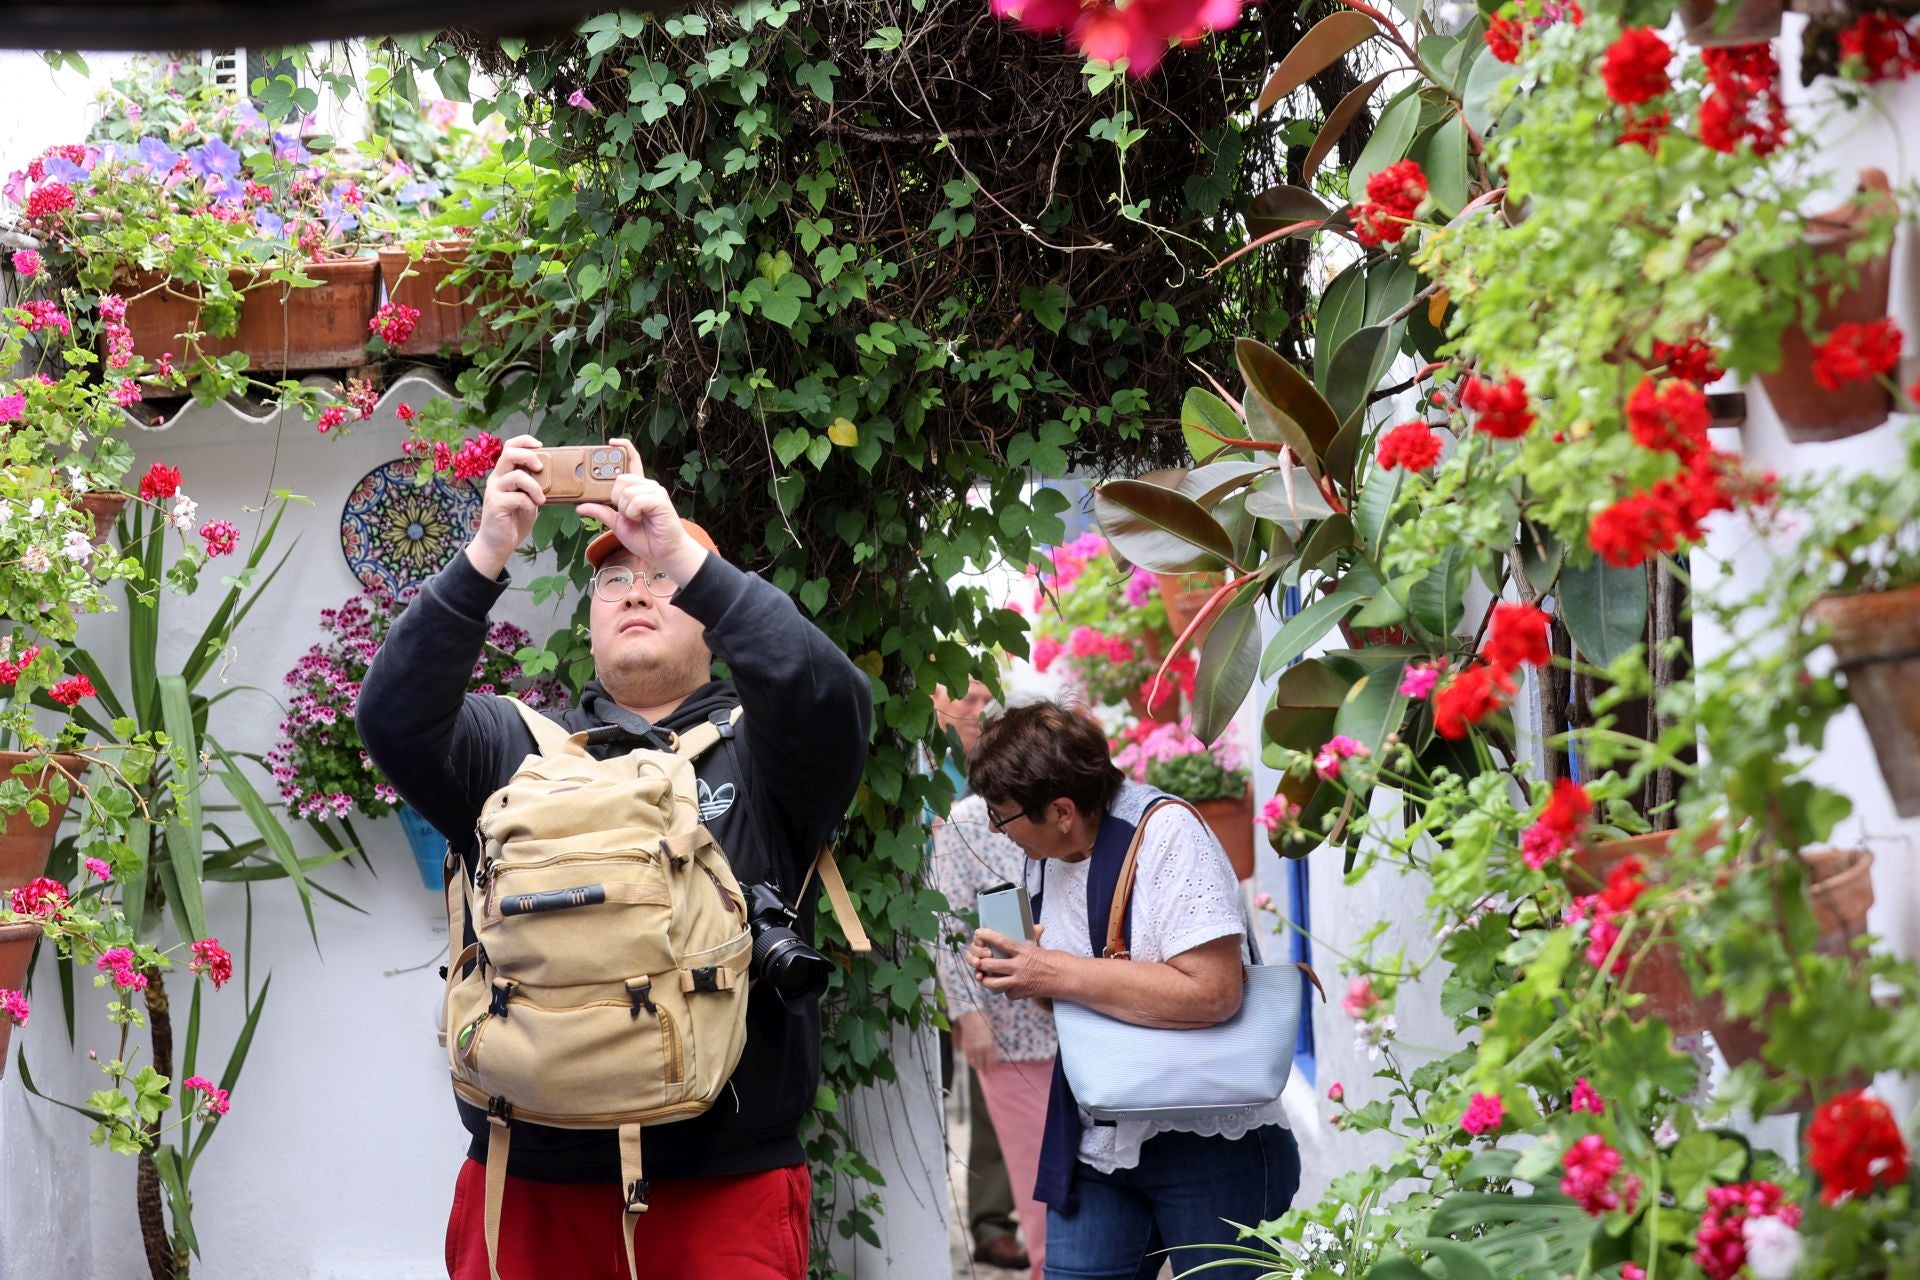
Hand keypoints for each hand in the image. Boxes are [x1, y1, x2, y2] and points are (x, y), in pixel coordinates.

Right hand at [464, 434, 545, 579]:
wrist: (498, 543)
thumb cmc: (514, 519)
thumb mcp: (528, 499)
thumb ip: (534, 486)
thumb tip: (554, 475)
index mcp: (504, 473)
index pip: (510, 447)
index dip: (525, 441)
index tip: (541, 445)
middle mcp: (497, 479)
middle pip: (509, 454)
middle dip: (529, 457)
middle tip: (541, 468)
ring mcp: (494, 491)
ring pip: (516, 476)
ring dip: (535, 486)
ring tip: (542, 499)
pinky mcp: (495, 504)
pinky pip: (518, 497)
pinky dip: (529, 503)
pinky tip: (531, 511)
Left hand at [577, 443, 709, 585]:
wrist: (664, 553)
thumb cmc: (645, 538)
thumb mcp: (617, 524)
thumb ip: (601, 512)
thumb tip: (580, 506)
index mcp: (638, 488)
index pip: (632, 461)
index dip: (623, 449)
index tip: (611, 442)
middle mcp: (647, 485)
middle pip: (620, 479)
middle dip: (616, 499)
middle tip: (626, 513)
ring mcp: (655, 491)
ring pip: (626, 491)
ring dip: (625, 510)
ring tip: (636, 519)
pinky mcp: (660, 500)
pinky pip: (636, 501)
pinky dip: (633, 513)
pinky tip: (642, 519)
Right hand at [954, 1011, 997, 1072]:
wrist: (971, 1016)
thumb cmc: (984, 1021)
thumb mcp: (992, 1032)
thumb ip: (992, 1043)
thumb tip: (994, 1052)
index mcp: (989, 1045)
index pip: (992, 1061)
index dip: (993, 1067)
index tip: (994, 1070)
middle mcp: (980, 1049)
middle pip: (983, 1065)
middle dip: (985, 1069)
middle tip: (987, 1072)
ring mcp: (971, 1049)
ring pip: (974, 1063)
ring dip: (977, 1066)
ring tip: (980, 1067)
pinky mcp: (965, 1047)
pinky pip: (968, 1059)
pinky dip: (970, 1061)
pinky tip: (973, 1061)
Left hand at [967, 924, 1056, 1002]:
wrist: (1068, 978)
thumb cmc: (1058, 960)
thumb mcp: (1042, 946)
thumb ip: (1033, 939)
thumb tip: (1036, 927)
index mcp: (1024, 951)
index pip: (1001, 941)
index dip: (987, 936)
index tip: (979, 933)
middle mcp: (1019, 966)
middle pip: (990, 965)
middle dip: (980, 962)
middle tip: (977, 960)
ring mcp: (1020, 981)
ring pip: (994, 983)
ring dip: (986, 980)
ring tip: (983, 977)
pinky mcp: (1024, 993)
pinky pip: (1008, 994)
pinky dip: (1006, 991)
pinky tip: (1007, 987)